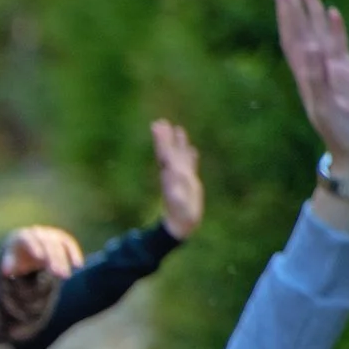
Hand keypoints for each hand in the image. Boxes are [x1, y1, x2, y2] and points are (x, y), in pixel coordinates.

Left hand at [0, 225, 82, 280]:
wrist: (24, 250)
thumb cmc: (14, 257)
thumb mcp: (9, 262)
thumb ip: (8, 265)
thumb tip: (6, 271)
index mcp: (22, 236)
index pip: (28, 239)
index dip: (34, 246)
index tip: (40, 257)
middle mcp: (37, 232)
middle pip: (47, 243)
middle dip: (53, 258)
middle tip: (58, 275)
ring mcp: (50, 234)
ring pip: (59, 244)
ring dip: (64, 259)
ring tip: (66, 276)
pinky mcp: (61, 238)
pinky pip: (69, 244)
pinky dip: (74, 253)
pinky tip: (78, 265)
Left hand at [151, 119, 203, 240]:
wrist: (180, 225)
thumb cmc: (180, 216)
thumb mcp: (179, 203)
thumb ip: (178, 188)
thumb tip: (174, 174)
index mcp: (170, 176)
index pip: (164, 154)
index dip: (161, 140)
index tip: (157, 127)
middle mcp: (173, 174)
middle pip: (168, 152)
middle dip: (165, 137)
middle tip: (160, 122)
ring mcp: (181, 177)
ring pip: (179, 156)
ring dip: (177, 143)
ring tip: (177, 128)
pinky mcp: (189, 182)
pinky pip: (189, 165)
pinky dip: (189, 156)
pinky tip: (191, 149)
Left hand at [274, 0, 348, 177]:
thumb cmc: (343, 135)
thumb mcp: (328, 109)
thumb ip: (318, 81)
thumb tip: (308, 50)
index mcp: (306, 76)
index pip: (292, 37)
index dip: (286, 14)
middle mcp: (315, 69)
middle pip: (299, 30)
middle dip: (290, 6)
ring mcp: (332, 71)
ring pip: (317, 33)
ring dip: (309, 11)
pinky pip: (339, 44)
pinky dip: (334, 27)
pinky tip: (332, 12)